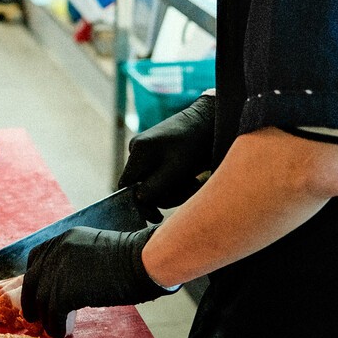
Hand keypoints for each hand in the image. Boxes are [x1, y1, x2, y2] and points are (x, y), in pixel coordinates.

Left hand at [21, 225, 169, 337]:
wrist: (142, 261)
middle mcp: (57, 250)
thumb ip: (76, 261)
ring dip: (47, 319)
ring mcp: (60, 269)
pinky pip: (54, 313)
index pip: (36, 257)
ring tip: (54, 329)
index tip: (36, 293)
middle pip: (32, 280)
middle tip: (34, 317)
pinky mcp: (66, 290)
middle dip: (31, 301)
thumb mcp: (94, 250)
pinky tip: (63, 332)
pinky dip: (56, 326)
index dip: (35, 278)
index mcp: (64, 238)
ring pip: (42, 300)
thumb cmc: (131, 258)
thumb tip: (67, 285)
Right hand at [119, 93, 215, 220]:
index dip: (139, 202)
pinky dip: (176, 182)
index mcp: (137, 151)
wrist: (211, 121)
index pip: (126, 185)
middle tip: (188, 189)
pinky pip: (161, 175)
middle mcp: (137, 150)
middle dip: (165, 194)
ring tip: (193, 181)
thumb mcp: (175, 170)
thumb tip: (139, 201)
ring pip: (153, 183)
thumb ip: (154, 188)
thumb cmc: (194, 144)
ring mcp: (147, 150)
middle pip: (141, 186)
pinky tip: (191, 177)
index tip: (156, 215)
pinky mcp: (158, 152)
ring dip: (174, 189)